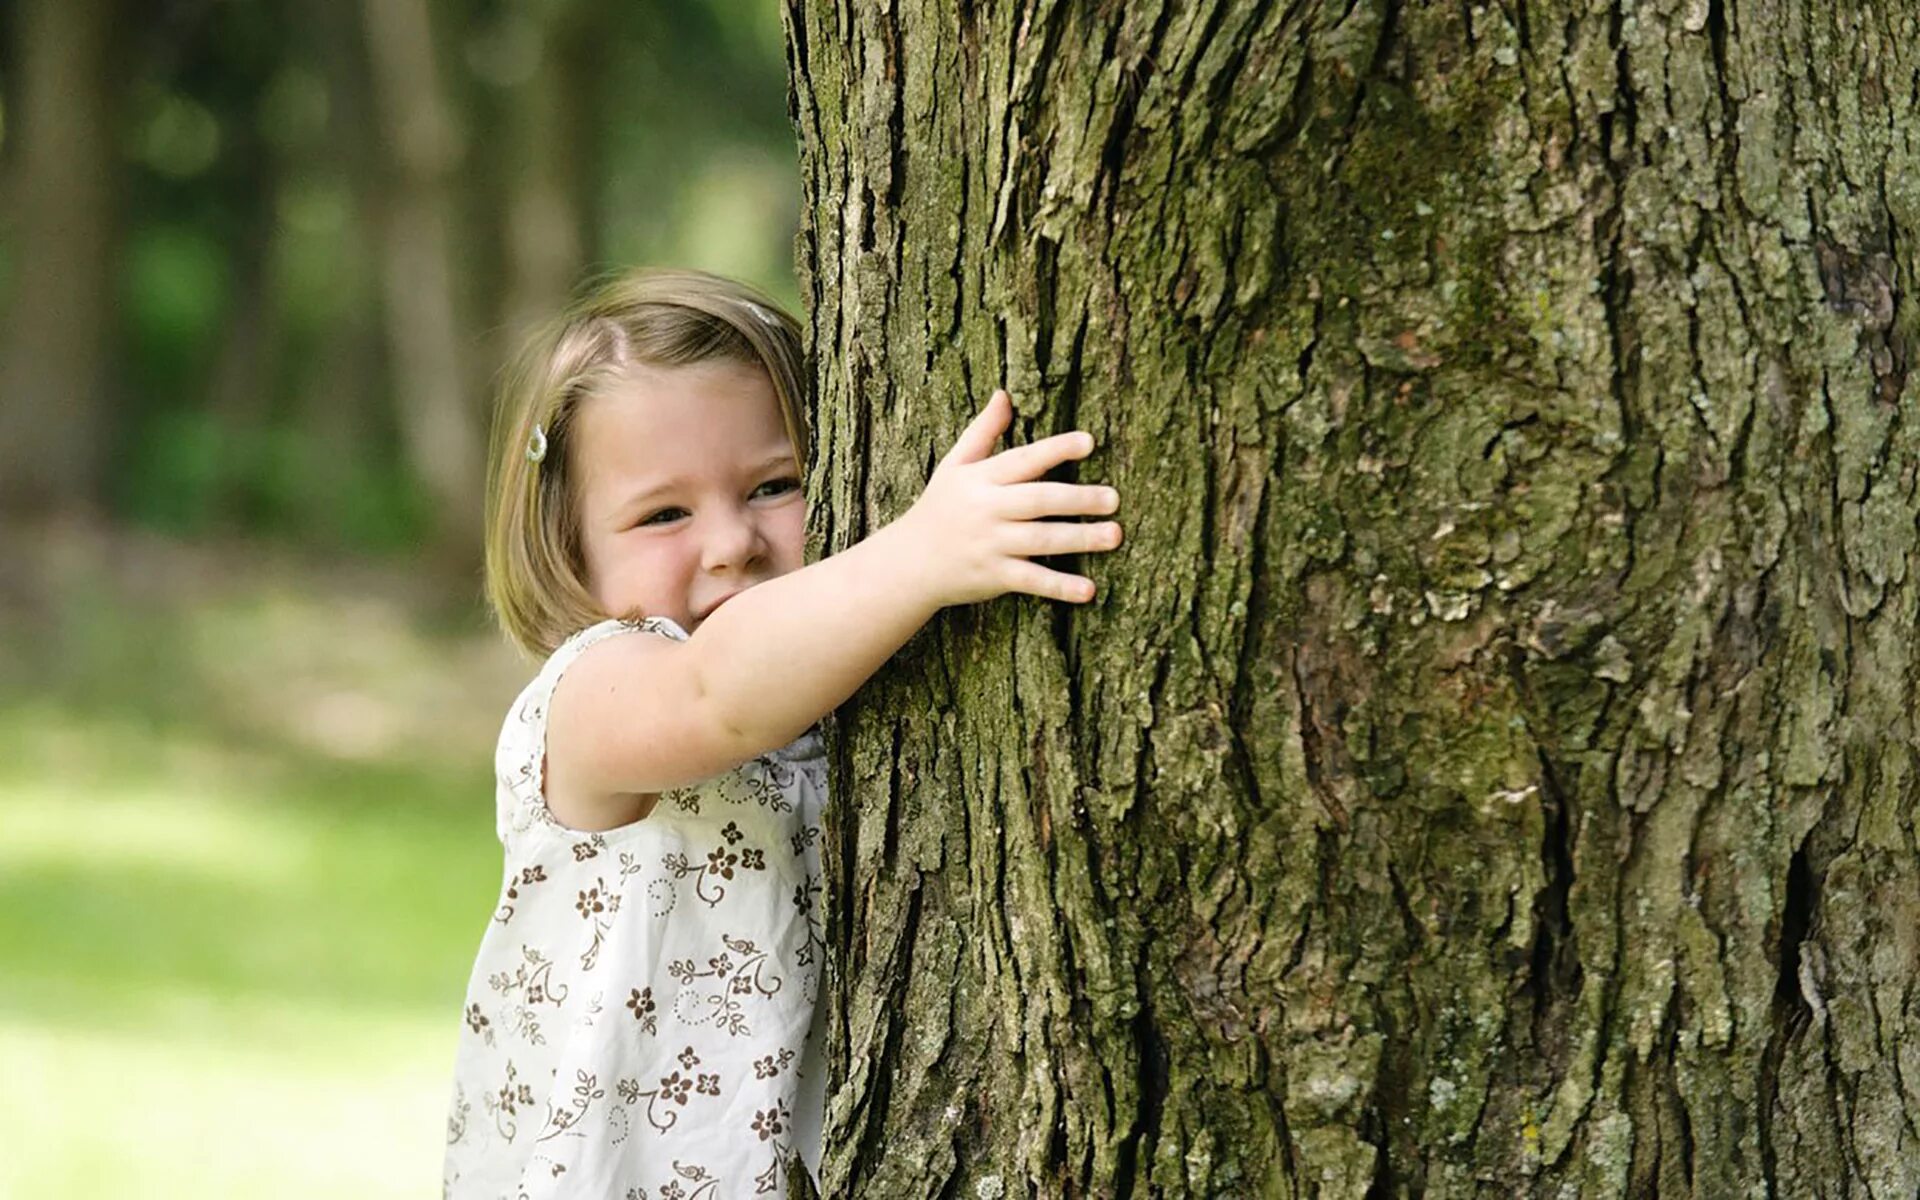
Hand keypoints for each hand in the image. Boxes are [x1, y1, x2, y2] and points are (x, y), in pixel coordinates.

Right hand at [893, 388, 1122, 608]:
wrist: (909, 562)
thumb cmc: (940, 508)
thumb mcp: (954, 465)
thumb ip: (983, 431)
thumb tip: (1004, 395)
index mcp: (980, 479)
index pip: (1022, 460)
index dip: (1055, 450)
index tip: (1089, 441)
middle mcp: (986, 510)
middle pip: (1038, 501)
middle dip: (1078, 499)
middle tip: (1114, 498)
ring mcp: (991, 545)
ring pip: (1041, 541)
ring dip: (1080, 539)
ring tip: (1114, 535)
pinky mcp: (994, 577)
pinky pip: (1031, 581)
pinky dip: (1060, 587)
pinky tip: (1089, 590)